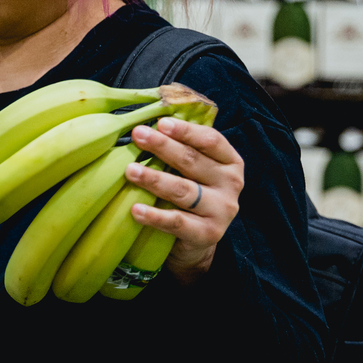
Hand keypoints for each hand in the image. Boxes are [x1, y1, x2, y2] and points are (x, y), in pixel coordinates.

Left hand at [126, 116, 244, 286]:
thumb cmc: (192, 193)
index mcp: (230, 162)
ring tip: (130, 171)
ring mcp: (222, 210)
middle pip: (193, 161)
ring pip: (183, 191)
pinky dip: (155, 215)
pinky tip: (136, 209)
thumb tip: (146, 124)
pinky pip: (178, 222)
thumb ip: (181, 148)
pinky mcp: (208, 234)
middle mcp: (231, 184)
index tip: (161, 123)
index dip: (186, 131)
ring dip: (155, 179)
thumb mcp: (194, 170)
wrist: (199, 239)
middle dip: (163, 147)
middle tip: (138, 136)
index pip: (211, 140)